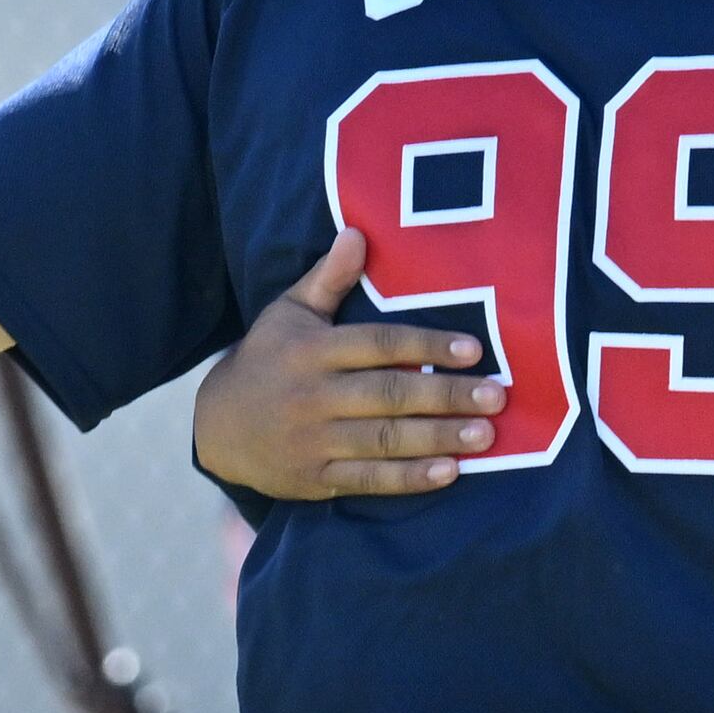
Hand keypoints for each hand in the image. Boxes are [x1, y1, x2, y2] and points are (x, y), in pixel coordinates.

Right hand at [194, 230, 505, 498]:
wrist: (217, 427)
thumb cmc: (267, 360)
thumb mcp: (288, 313)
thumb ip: (327, 279)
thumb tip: (357, 233)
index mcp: (311, 350)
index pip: (378, 344)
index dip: (426, 346)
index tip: (473, 349)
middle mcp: (313, 395)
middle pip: (388, 395)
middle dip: (445, 396)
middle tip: (496, 397)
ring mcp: (314, 440)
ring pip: (384, 439)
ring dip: (437, 438)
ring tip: (485, 435)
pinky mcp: (316, 478)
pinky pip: (367, 479)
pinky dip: (408, 478)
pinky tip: (448, 473)